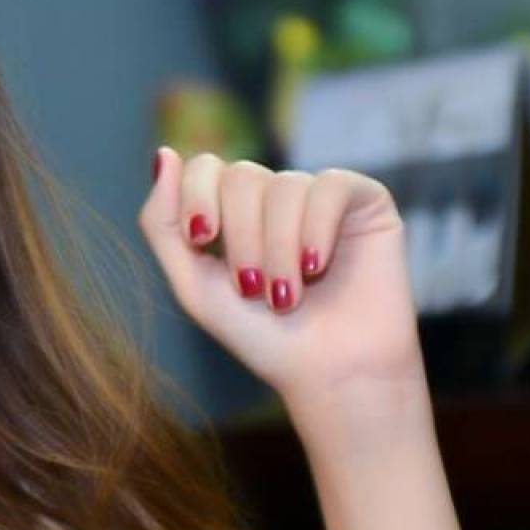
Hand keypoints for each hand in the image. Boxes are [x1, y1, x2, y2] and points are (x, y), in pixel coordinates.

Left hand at [138, 147, 426, 431]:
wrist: (332, 376)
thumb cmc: (262, 339)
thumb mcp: (194, 285)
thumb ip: (163, 223)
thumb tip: (163, 154)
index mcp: (234, 212)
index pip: (205, 167)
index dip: (198, 197)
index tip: (202, 241)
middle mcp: (277, 196)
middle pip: (241, 176)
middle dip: (241, 237)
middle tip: (253, 289)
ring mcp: (321, 196)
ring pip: (284, 186)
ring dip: (278, 248)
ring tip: (288, 297)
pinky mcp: (365, 201)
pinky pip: (331, 186)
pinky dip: (317, 228)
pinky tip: (318, 267)